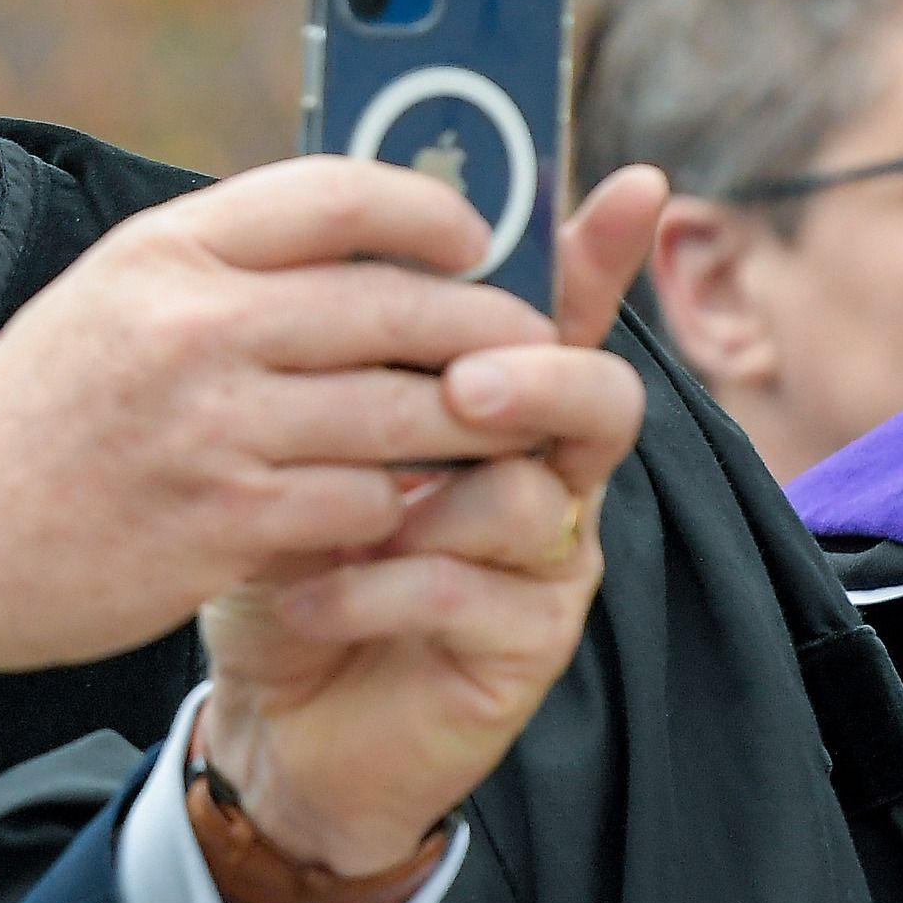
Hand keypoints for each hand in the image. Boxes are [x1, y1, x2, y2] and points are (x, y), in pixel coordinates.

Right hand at [0, 155, 572, 703]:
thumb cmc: (34, 419)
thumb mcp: (110, 300)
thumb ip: (224, 268)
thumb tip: (371, 248)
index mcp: (166, 250)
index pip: (342, 195)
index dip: (435, 213)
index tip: (474, 243)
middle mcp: (192, 324)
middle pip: (402, 305)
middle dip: (485, 332)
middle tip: (526, 353)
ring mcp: (213, 425)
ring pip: (407, 411)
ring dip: (463, 431)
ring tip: (486, 439)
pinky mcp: (227, 524)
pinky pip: (368, 503)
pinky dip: (397, 511)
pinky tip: (400, 513)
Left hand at [193, 165, 665, 880]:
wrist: (269, 716)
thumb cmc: (282, 562)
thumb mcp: (285, 448)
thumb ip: (329, 368)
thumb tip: (324, 255)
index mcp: (495, 406)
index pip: (560, 313)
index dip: (602, 254)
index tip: (633, 186)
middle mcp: (541, 475)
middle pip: (596, 397)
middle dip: (536, 377)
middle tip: (463, 386)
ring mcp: (543, 565)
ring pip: (532, 498)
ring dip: (422, 502)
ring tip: (328, 522)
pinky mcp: (521, 649)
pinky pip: (467, 593)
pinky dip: (373, 589)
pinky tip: (304, 597)